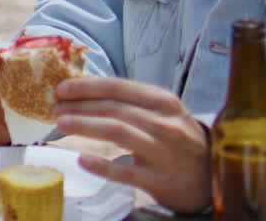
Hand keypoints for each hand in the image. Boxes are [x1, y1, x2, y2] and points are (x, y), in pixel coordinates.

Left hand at [54, 76, 209, 212]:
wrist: (210, 175)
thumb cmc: (176, 137)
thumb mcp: (161, 112)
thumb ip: (129, 100)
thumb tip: (82, 87)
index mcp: (164, 102)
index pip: (119, 88)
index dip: (87, 86)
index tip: (62, 88)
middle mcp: (166, 124)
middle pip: (114, 109)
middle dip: (80, 106)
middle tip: (55, 107)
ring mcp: (164, 153)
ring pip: (118, 133)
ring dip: (85, 126)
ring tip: (61, 123)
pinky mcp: (160, 180)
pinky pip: (125, 172)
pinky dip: (102, 165)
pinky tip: (82, 159)